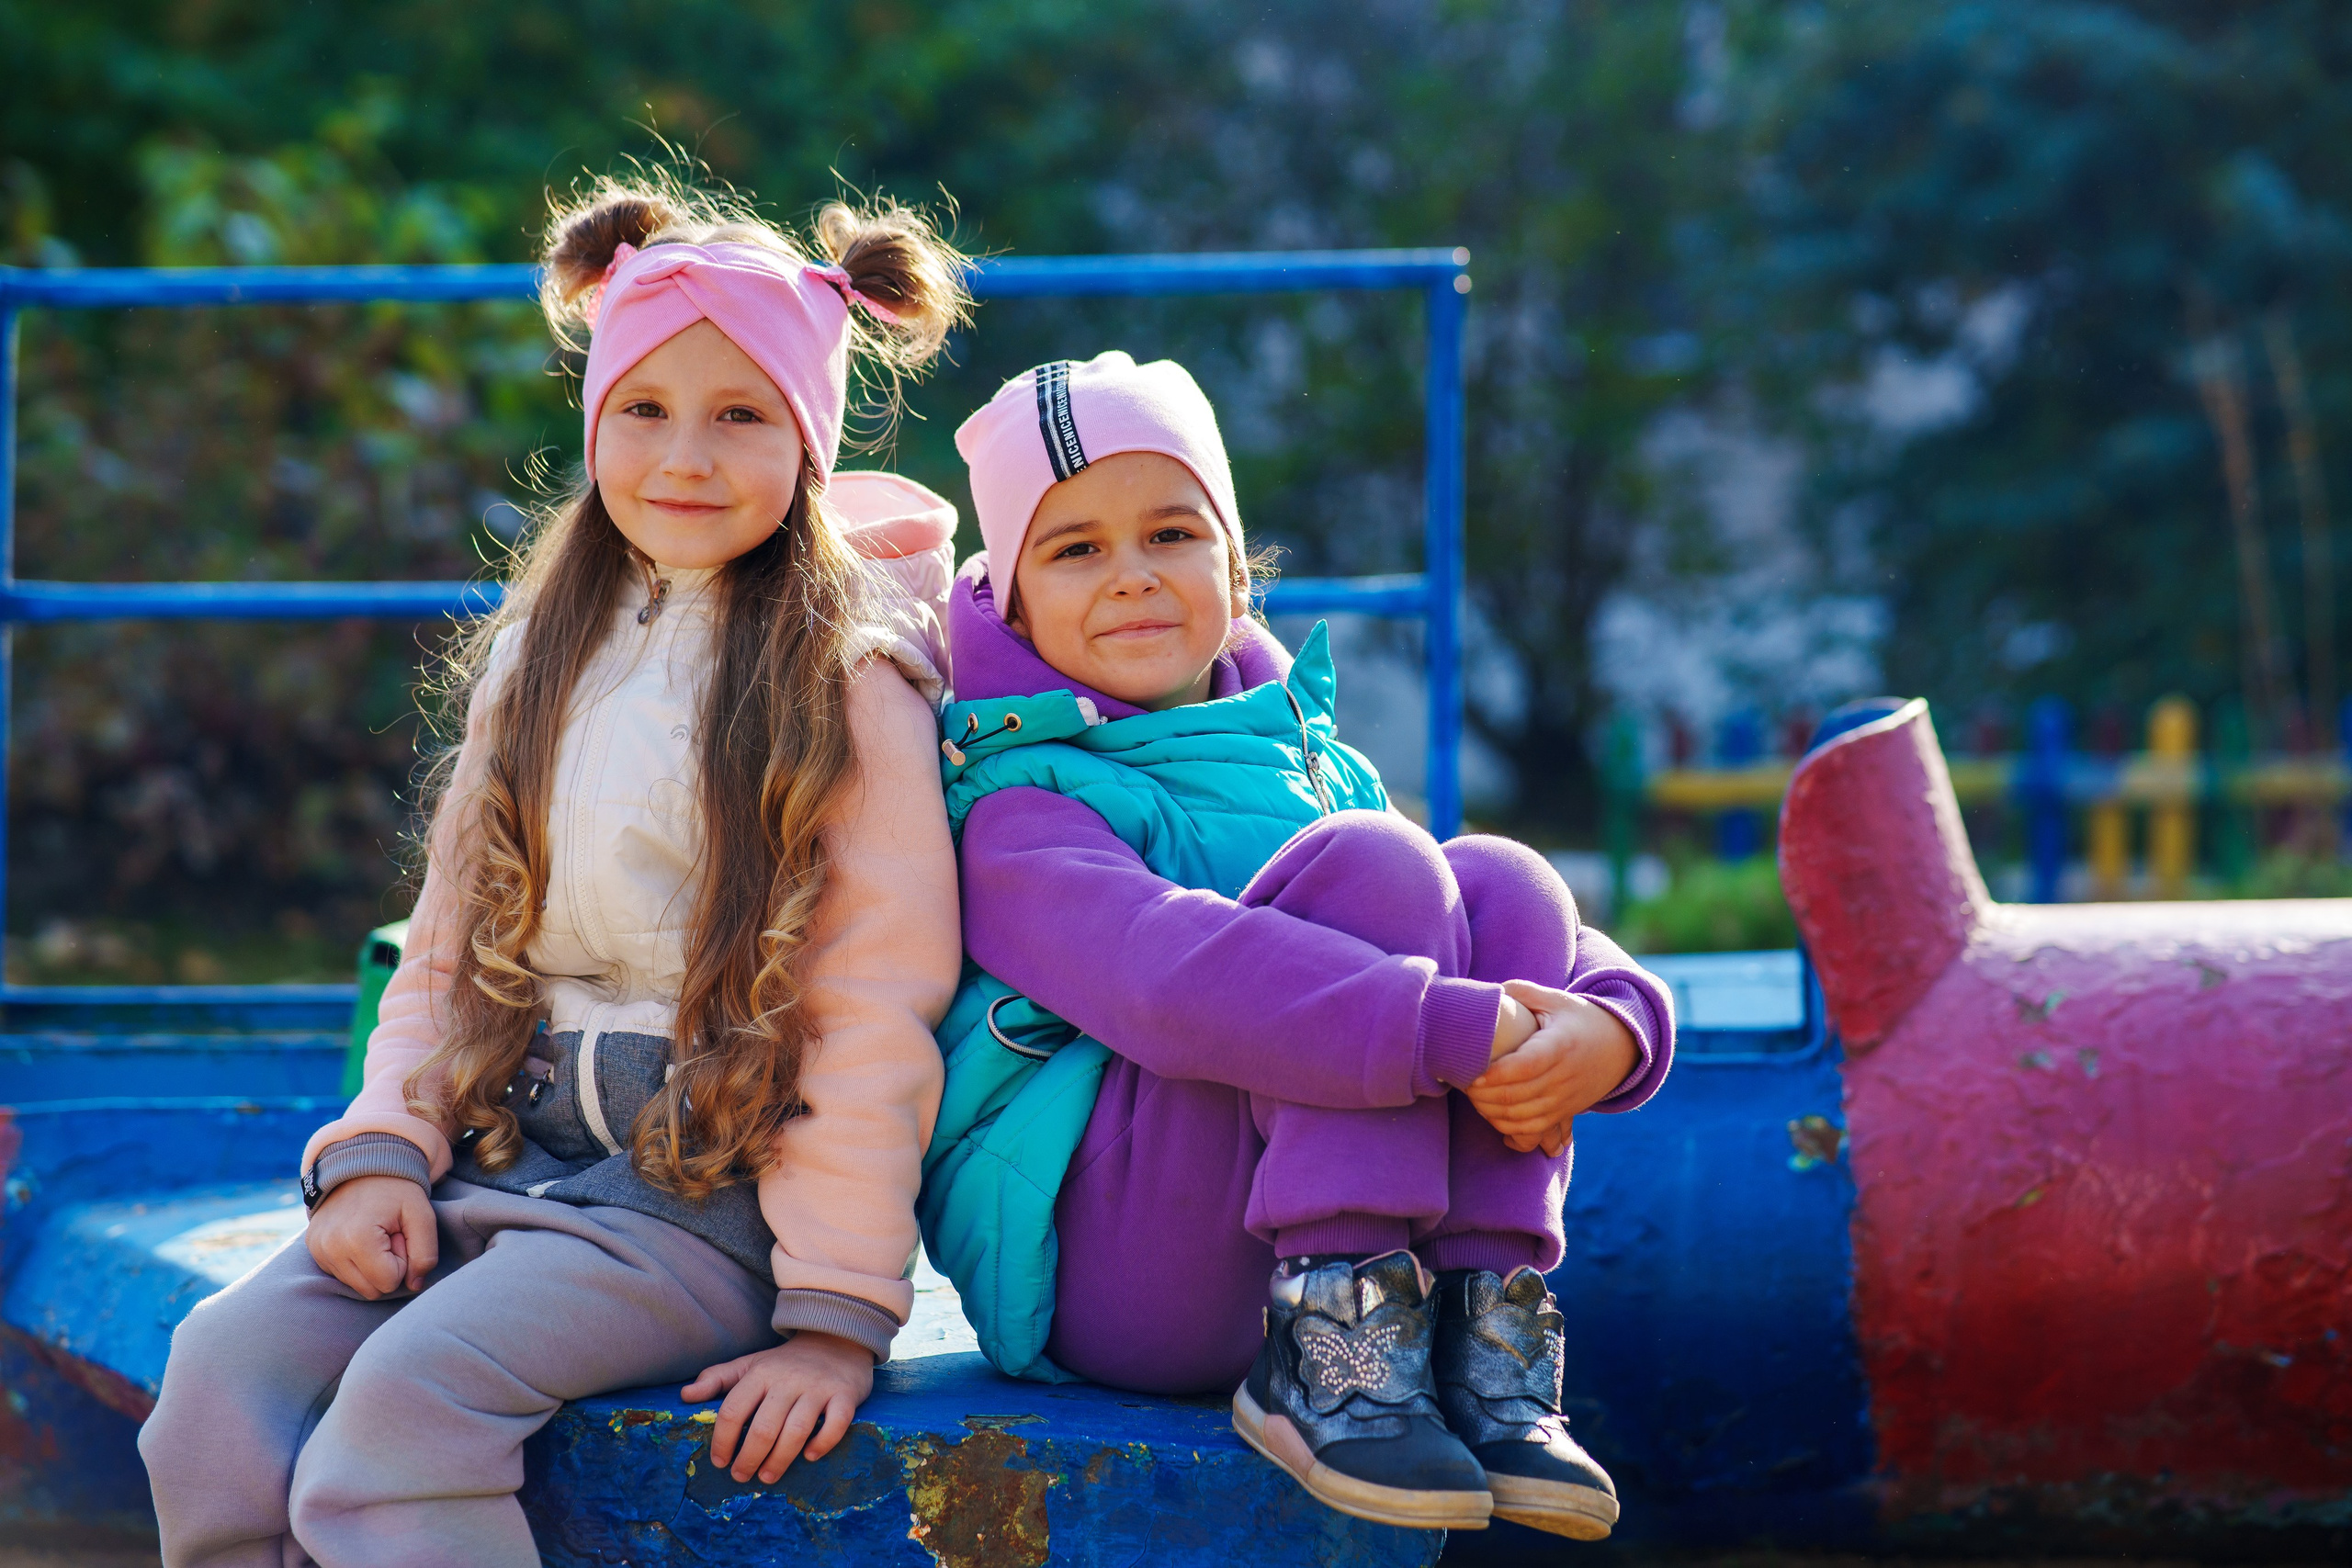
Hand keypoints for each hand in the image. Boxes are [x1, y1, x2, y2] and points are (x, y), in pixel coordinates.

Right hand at [305, 1174, 436, 1297]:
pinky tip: (361, 1239)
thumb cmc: (397, 1191)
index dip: (402, 1261)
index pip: (389, 1282)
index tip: (399, 1234)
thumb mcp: (422, 1215)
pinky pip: (343, 1275)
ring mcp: (318, 1250)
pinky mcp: (314, 1250)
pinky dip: (357, 1263)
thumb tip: (415, 1285)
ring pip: (357, 1286)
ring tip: (376, 1236)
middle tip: (389, 1236)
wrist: (363, 1166)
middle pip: (372, 1290)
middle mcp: (330, 1249)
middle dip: (387, 1267)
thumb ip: (426, 1253)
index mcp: (357, 1239)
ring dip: (372, 1266)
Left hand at [684, 1332, 873, 1484]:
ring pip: (797, 1431)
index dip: (723, 1441)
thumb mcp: (750, 1364)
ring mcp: (818, 1388)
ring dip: (779, 1460)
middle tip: (742, 1476)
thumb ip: (717, 1378)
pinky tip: (810, 1456)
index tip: (719, 1462)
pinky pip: (836, 1424)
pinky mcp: (845, 1395)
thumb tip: (685, 1396)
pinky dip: (822, 1443)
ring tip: (767, 1477)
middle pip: (764, 1428)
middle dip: (749, 1458)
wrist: (836, 1340)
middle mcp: (788, 1380)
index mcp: (761, 1373)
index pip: (734, 1411)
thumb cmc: (785, 1362)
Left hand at [1465, 980, 1639, 1157]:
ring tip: (1474, 1099)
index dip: (1498, 1073)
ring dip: (1493, 1113)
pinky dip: (1510, 1129)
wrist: (1620, 1046)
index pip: (1527, 1065)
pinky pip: (1535, 1131)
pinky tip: (1493, 1117)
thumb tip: (1491, 993)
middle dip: (1485, 1096)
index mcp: (1560, 1044)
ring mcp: (1567, 1098)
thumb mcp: (1554, 999)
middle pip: (1520, 1095)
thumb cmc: (1577, 1018)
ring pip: (1524, 1117)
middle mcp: (1565, 1075)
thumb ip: (1521, 992)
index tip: (1473, 1074)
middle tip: (1464, 1085)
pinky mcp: (1566, 1112)